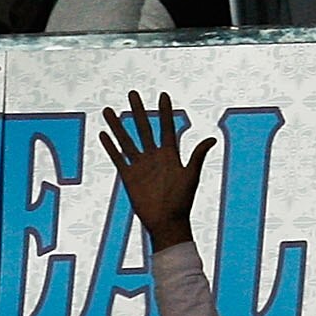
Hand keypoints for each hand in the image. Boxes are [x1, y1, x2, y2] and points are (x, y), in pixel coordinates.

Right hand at [98, 92, 214, 250]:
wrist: (167, 222)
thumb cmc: (182, 201)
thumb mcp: (191, 176)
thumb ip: (198, 156)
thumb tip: (212, 138)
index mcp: (170, 155)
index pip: (166, 127)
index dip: (165, 112)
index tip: (163, 95)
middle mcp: (154, 157)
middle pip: (144, 128)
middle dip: (138, 111)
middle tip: (132, 93)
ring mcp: (140, 166)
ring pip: (126, 140)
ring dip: (117, 126)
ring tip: (109, 111)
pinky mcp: (129, 177)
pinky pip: (118, 158)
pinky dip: (110, 146)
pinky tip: (103, 134)